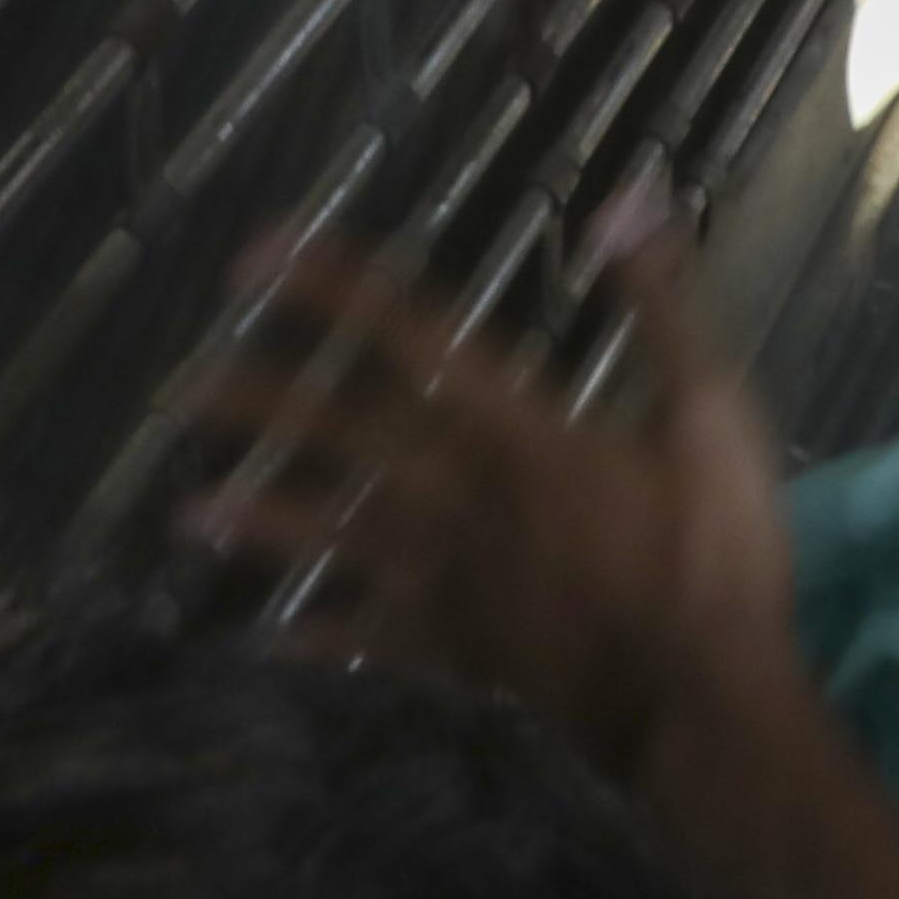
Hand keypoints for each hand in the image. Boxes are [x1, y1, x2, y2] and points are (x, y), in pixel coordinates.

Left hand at [176, 196, 798, 782]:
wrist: (704, 704)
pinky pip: (379, 641)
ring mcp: (456, 582)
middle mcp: (466, 499)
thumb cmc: (714, 556)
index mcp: (522, 433)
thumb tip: (624, 194)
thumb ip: (661, 303)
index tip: (268, 256)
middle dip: (268, 406)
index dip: (339, 292)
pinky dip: (326, 638)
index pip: (416, 340)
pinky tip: (277, 637)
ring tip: (189, 512)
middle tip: (184, 388)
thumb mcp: (710, 411)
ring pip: (342, 538)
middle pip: (350, 440)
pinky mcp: (463, 651)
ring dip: (265, 522)